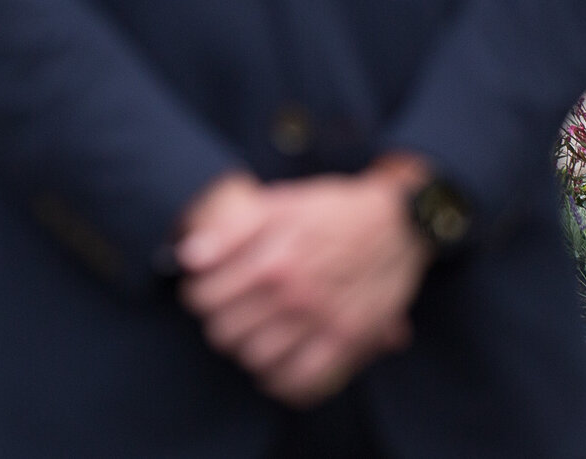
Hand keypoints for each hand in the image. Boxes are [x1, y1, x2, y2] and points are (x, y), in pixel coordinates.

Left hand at [174, 161, 431, 405]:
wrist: (397, 224)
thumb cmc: (332, 210)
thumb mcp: (278, 204)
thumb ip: (229, 231)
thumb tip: (188, 257)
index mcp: (270, 258)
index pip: (205, 298)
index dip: (196, 298)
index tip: (203, 294)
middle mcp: (293, 292)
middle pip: (225, 333)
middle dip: (218, 326)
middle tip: (226, 317)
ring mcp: (321, 319)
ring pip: (257, 359)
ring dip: (246, 352)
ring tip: (249, 340)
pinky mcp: (348, 339)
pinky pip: (302, 379)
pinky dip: (281, 382)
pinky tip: (275, 369)